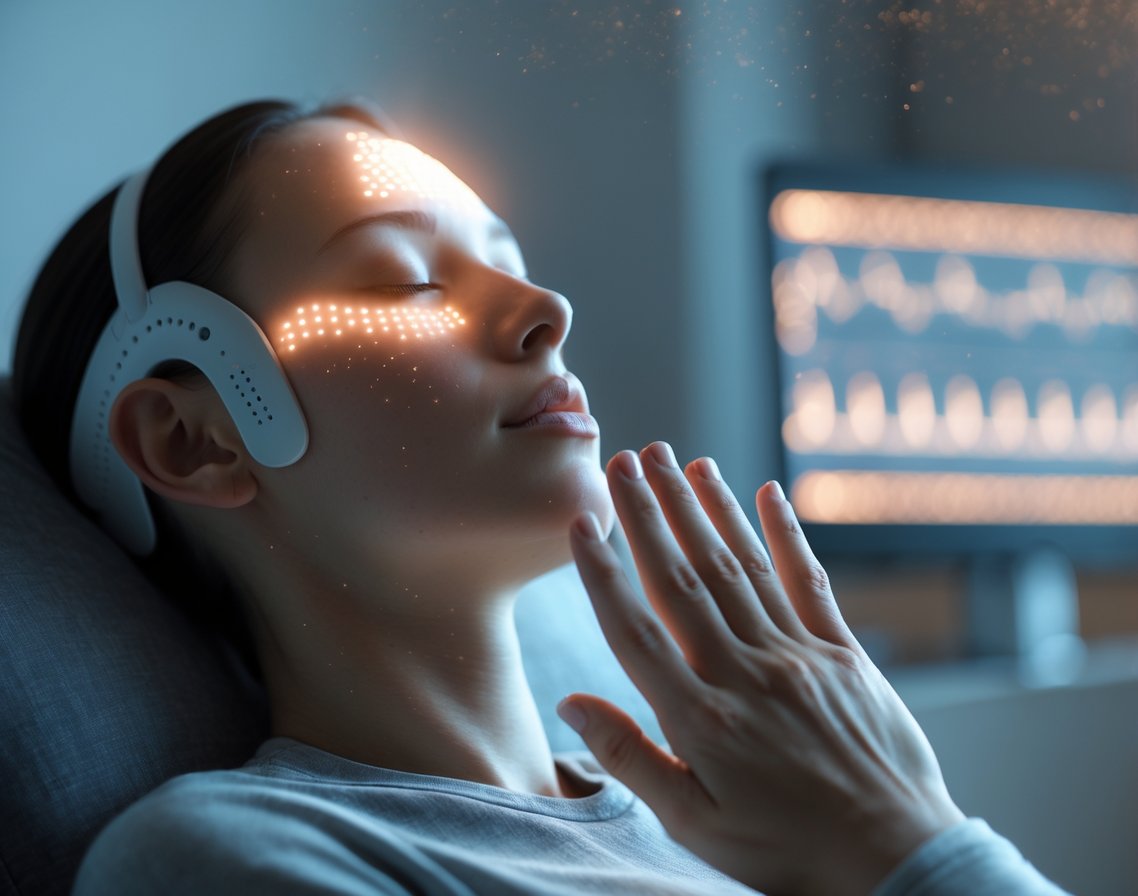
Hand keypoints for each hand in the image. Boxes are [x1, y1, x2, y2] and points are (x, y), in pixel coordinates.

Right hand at [560, 443, 963, 895]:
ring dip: (705, 509)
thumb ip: (630, 757)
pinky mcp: (843, 655)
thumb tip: (571, 702)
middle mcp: (745, 672)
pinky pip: (809, 582)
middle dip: (649, 514)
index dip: (603, 573)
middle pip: (684, 579)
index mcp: (700, 717)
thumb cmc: (785, 849)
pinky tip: (767, 493)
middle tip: (625, 459)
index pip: (635, 630)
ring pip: (740, 567)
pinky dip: (786, 535)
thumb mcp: (692, 823)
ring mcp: (798, 657)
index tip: (581, 522)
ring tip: (677, 460)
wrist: (893, 856)